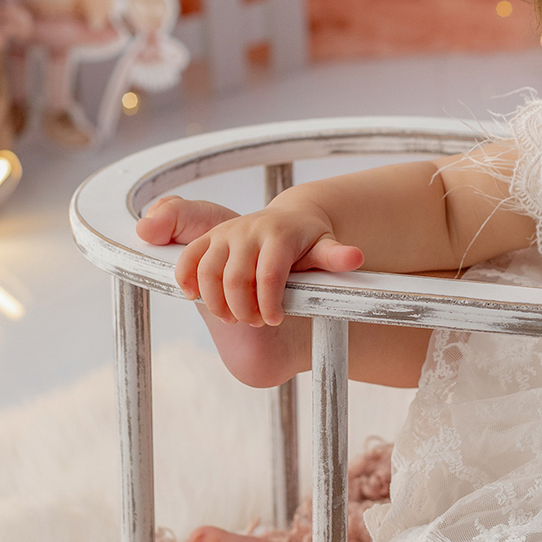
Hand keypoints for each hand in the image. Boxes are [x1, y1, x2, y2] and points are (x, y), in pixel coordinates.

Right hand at [135, 194, 363, 326]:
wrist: (290, 218)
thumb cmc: (309, 241)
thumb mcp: (325, 247)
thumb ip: (335, 257)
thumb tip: (355, 258)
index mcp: (279, 235)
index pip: (269, 274)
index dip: (269, 303)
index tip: (277, 320)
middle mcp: (249, 230)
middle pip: (235, 277)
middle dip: (244, 308)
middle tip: (256, 323)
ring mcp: (226, 233)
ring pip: (208, 270)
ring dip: (217, 302)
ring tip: (233, 318)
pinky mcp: (209, 238)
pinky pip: (189, 259)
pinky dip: (186, 280)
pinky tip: (196, 298)